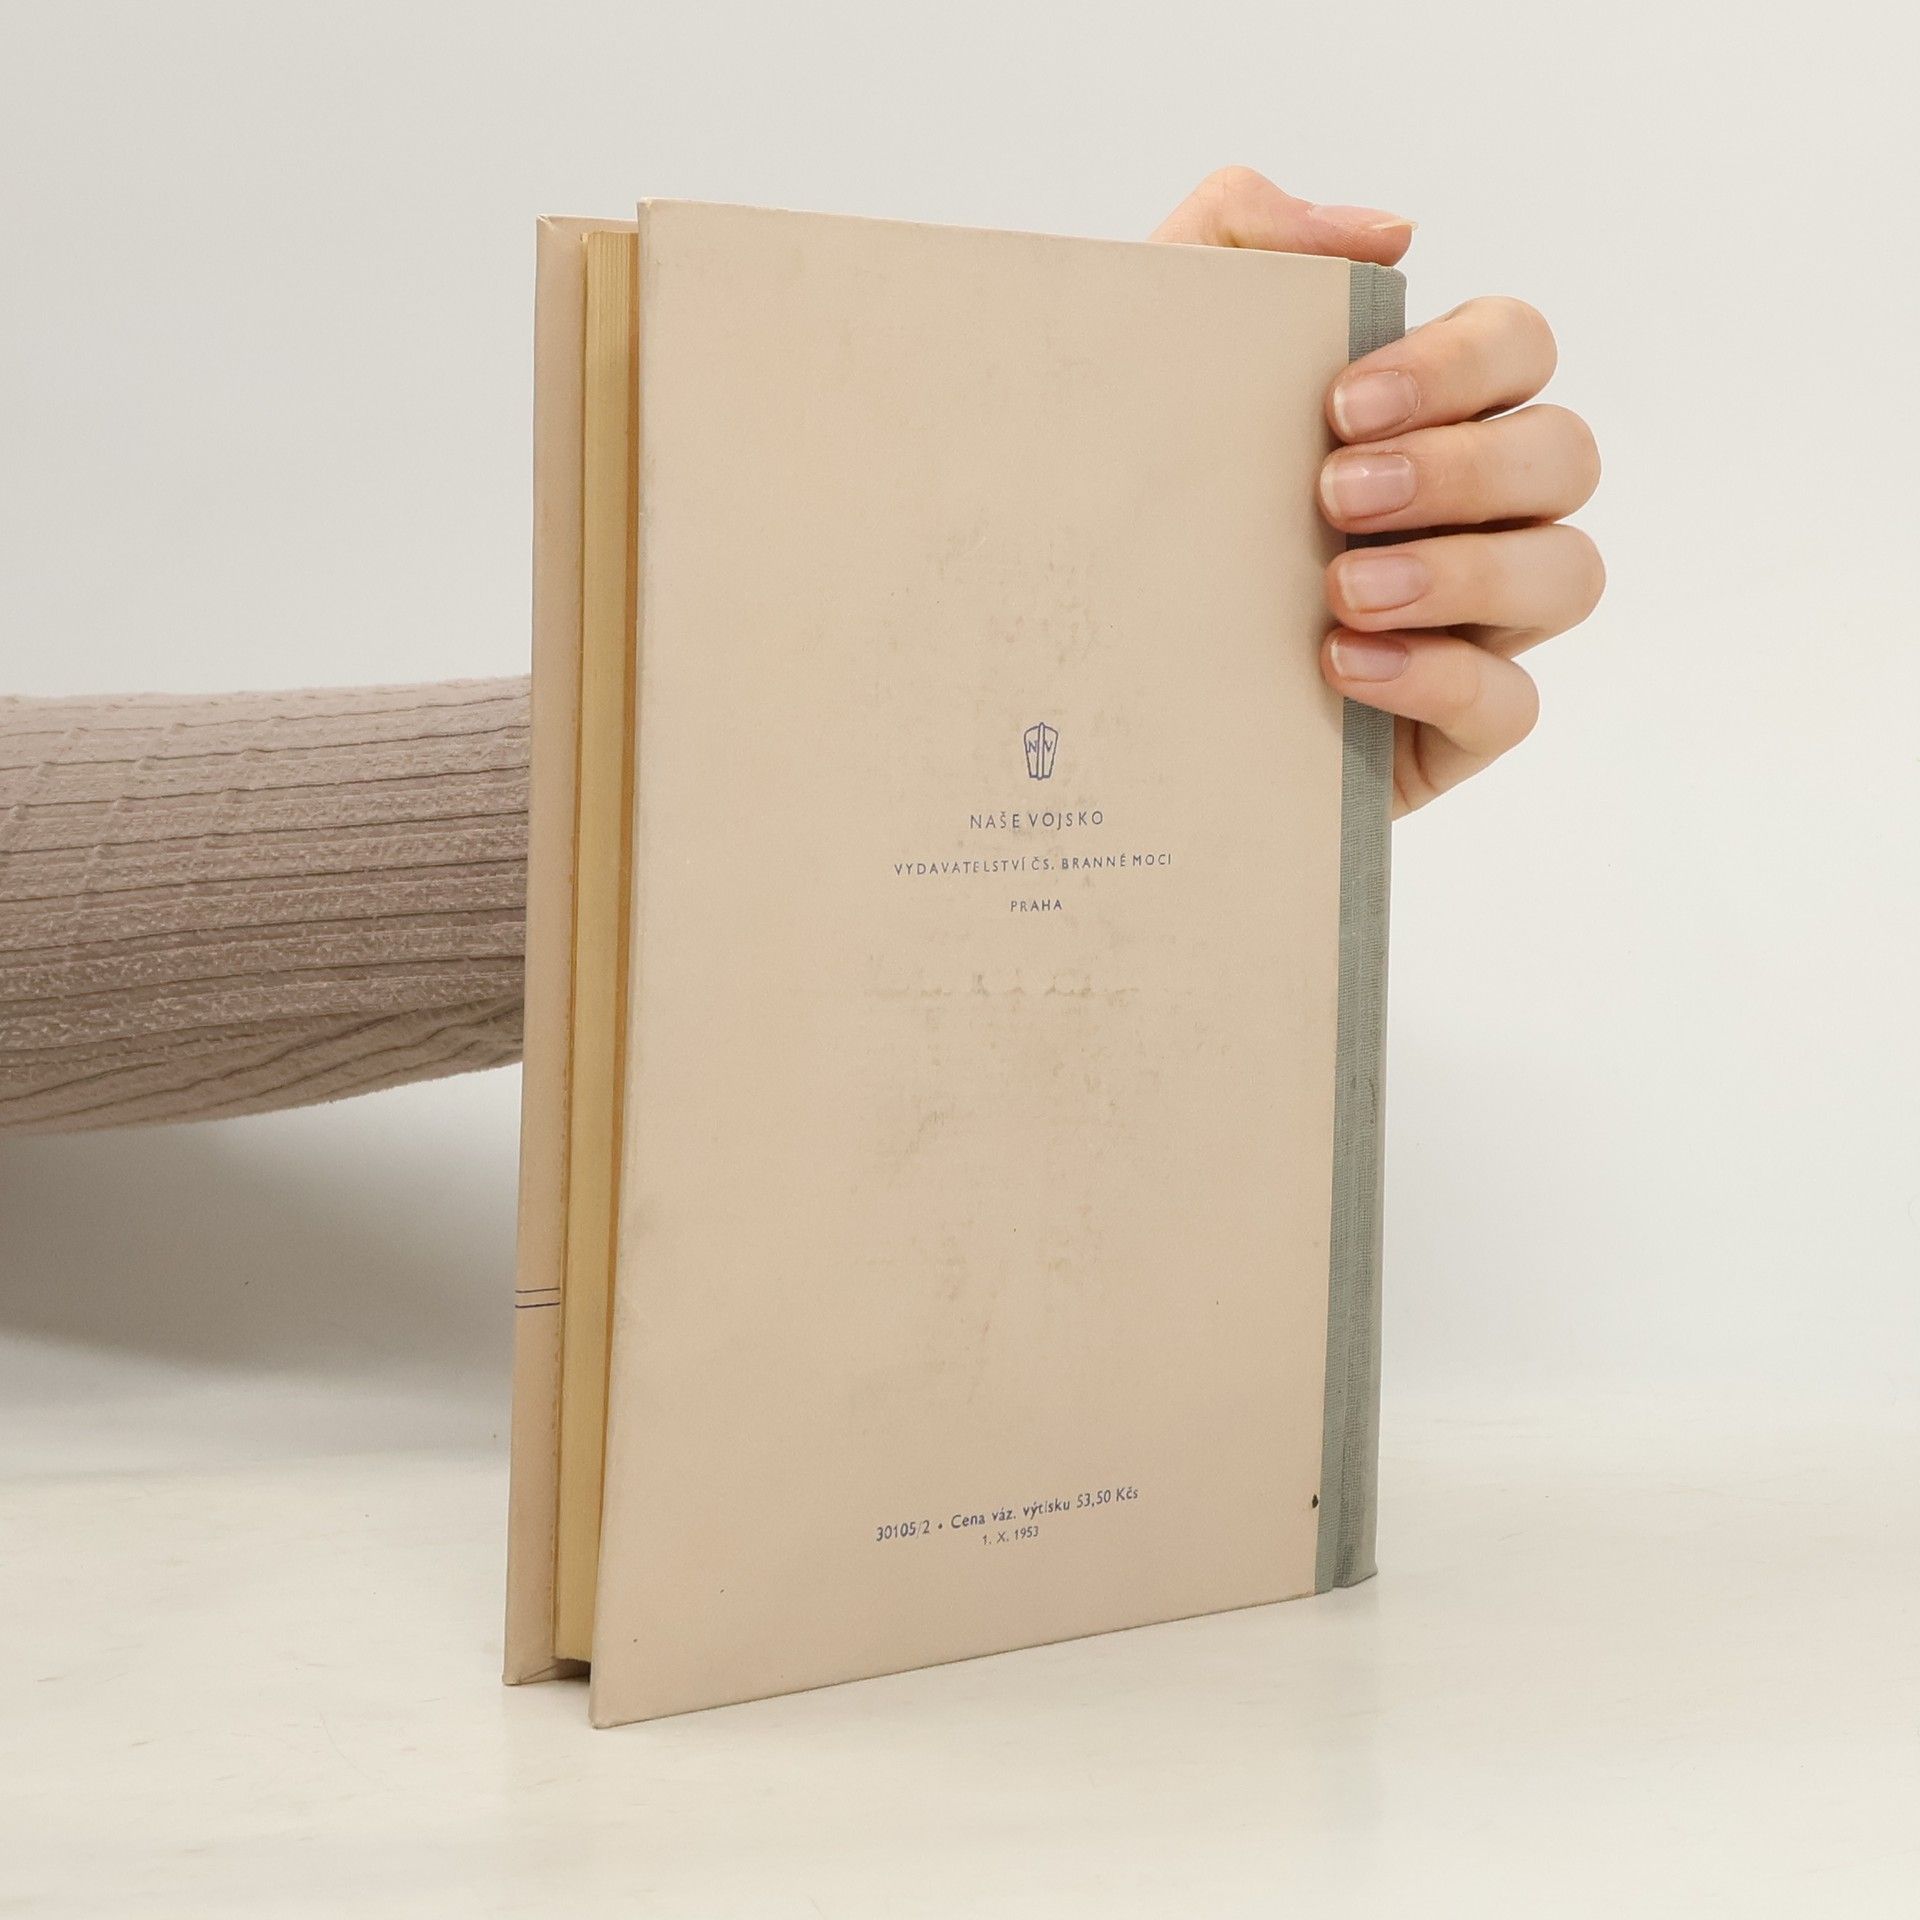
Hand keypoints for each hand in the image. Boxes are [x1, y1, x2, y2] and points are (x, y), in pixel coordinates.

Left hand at [1153, 169, 1603, 813]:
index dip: (1463, 363)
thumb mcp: (1151, 351)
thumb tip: (1392, 235)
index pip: (1519, 347)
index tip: (1342, 405)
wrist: (1084, 661)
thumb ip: (1241, 236)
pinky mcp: (1449, 727)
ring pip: (1567, 573)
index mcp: (1426, 415)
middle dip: (1461, 468)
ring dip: (1465, 572)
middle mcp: (1473, 511)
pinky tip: (1343, 665)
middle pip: (1564, 455)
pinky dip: (1439, 678)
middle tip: (1335, 497)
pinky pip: (1511, 703)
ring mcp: (1474, 621)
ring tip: (1340, 590)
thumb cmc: (1137, 499)